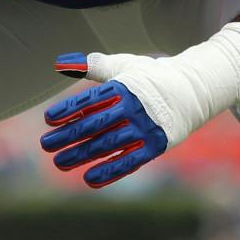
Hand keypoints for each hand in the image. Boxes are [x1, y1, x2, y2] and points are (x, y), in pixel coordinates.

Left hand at [40, 52, 181, 187]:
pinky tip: (89, 178)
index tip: (48, 120)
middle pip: (94, 125)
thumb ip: (93, 65)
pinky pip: (130, 161)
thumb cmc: (151, 76)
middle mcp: (133, 108)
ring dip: (82, 155)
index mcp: (123, 87)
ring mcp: (145, 128)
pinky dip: (110, 171)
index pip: (91, 100)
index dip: (68, 110)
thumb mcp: (123, 66)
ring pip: (107, 145)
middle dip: (68, 136)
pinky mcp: (156, 145)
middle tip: (45, 145)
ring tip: (59, 162)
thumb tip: (61, 61)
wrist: (193, 89)